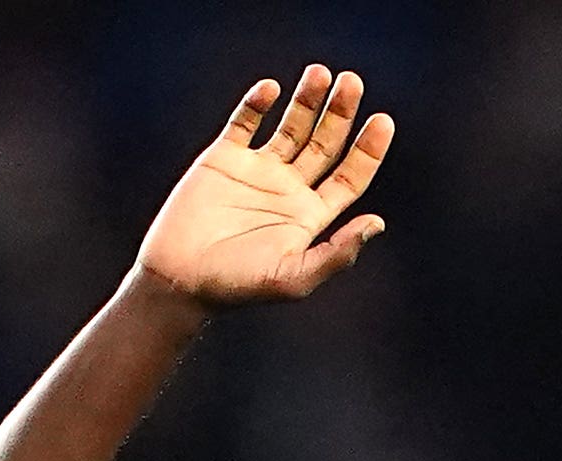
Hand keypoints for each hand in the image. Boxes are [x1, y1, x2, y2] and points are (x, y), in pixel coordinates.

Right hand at [132, 67, 394, 310]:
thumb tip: (377, 223)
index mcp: (310, 216)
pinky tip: (271, 89)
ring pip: (291, 126)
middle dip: (340, 112)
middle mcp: (288, 190)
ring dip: (307, 100)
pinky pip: (244, 122)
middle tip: (352, 82)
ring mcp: (256, 171)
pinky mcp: (223, 159)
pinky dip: (257, 103)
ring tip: (320, 73)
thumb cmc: (236, 286)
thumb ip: (337, 253)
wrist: (179, 279)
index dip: (369, 149)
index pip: (350, 176)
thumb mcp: (293, 278)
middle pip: (325, 142)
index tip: (382, 120)